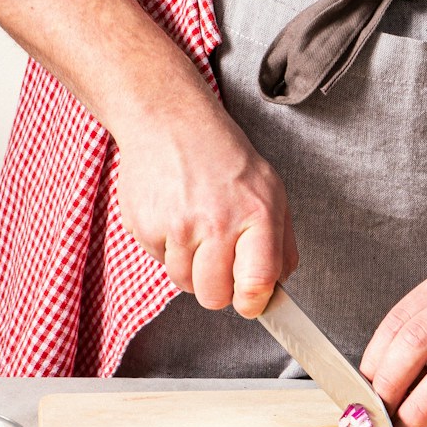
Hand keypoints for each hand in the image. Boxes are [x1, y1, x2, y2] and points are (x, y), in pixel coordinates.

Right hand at [112, 106, 297, 317]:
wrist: (170, 123)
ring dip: (191, 268)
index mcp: (257, 214)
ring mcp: (177, 226)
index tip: (250, 302)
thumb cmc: (224, 158)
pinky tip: (176, 218)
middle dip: (218, 289)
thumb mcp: (271, 192)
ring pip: (185, 284)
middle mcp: (217, 222)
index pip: (257, 283)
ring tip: (197, 231)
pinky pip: (160, 262)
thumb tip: (277, 288)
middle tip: (220, 261)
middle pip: (214, 297)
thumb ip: (282, 244)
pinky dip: (168, 249)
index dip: (252, 303)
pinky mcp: (145, 227)